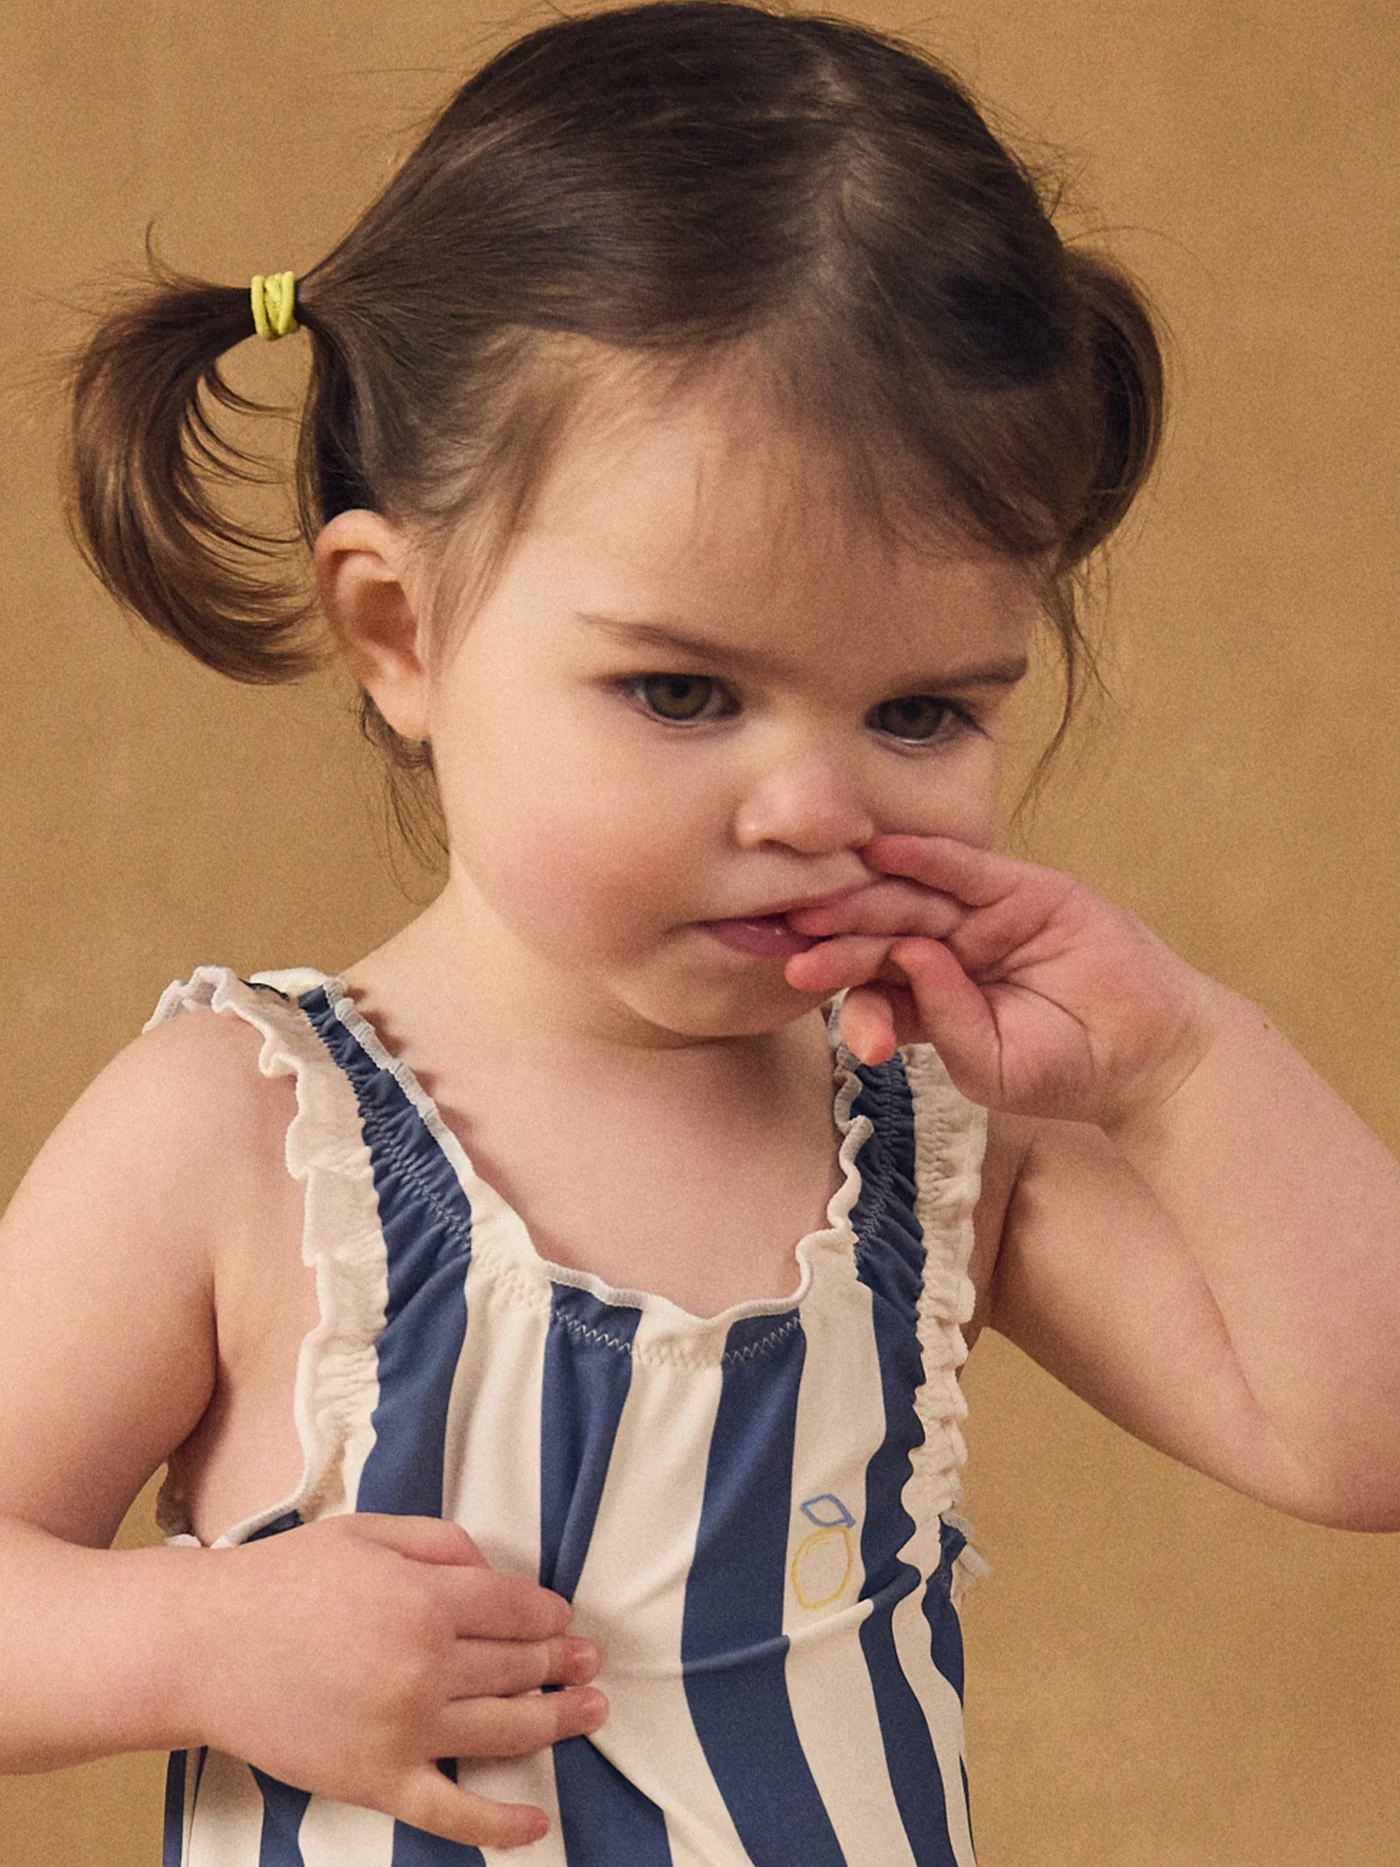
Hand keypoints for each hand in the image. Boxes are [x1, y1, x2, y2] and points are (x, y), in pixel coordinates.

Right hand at [180, 1514, 606, 1849]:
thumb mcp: (369, 1532)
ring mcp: (404, 1730)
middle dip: (562, 1663)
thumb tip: (494, 1573)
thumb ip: (442, 1542)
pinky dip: (501, 1824)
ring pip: (505, 1730)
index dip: (550, 1616)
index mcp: (426, 1598)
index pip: (517, 1610)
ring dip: (559, 1722)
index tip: (564, 1620)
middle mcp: (425, 1666)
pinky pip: (452, 1813)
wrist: (203, 1648)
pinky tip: (538, 1822)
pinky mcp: (377, 1781)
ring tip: (592, 1712)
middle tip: (590, 1664)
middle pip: (518, 1666)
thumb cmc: (283, 1581)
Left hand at [784, 834, 1224, 1127]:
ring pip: (913, 899)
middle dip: (837, 931)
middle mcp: (947, 952)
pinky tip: (883, 850)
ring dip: (865, 894)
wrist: (1146, 1056)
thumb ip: (942, 1019)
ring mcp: (982, 919)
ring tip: (823, 894)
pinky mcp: (1022, 891)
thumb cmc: (1064, 1070)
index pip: (873, 985)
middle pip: (881, 934)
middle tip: (794, 926)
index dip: (841, 981)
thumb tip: (908, 957)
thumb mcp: (988, 1064)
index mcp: (928, 999)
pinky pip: (964, 869)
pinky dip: (924, 855)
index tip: (800, 977)